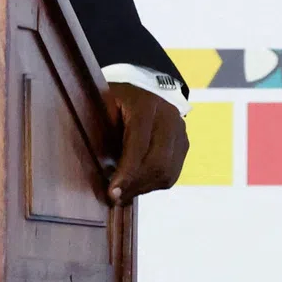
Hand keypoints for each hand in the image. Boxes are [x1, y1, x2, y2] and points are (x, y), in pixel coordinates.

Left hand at [107, 82, 188, 203]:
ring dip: (144, 188)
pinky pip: (172, 172)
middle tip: (116, 198)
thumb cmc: (117, 95)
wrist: (144, 83)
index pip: (139, 145)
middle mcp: (168, 118)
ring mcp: (180, 131)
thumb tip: (97, 166)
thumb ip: (101, 127)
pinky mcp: (184, 144)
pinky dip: (153, 183)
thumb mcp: (104, 102)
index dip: (127, 172)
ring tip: (124, 194)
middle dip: (136, 185)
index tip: (112, 192)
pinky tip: (137, 185)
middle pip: (158, 163)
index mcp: (146, 105)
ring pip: (168, 172)